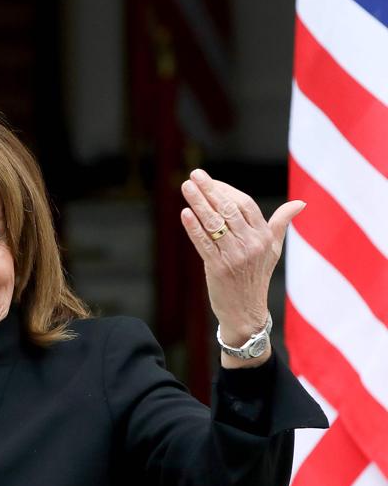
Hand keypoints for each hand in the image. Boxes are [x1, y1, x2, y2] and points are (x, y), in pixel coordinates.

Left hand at [179, 169, 304, 365]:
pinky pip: (204, 244)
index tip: (209, 180)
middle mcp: (251, 244)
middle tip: (194, 174)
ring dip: (198, 204)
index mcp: (264, 236)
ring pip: (214, 224)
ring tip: (185, 187)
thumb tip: (300, 203)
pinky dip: (193, 228)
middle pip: (229, 210)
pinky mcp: (218, 268)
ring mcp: (235, 256)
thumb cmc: (257, 275)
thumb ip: (280, 223)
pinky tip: (184, 213)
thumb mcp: (273, 249)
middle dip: (210, 190)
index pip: (245, 204)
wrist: (246, 311)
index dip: (226, 190)